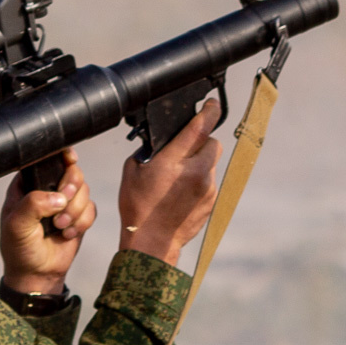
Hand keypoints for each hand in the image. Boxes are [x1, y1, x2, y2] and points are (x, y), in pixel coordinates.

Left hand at [0, 150, 95, 294]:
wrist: (36, 274)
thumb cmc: (19, 249)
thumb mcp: (17, 225)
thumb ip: (33, 205)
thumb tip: (59, 198)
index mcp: (27, 185)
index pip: (44, 159)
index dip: (60, 156)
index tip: (69, 160)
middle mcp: (47, 189)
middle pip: (71, 171)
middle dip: (71, 188)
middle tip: (63, 203)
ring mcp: (64, 202)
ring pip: (84, 189)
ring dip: (75, 210)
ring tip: (60, 226)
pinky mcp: (78, 216)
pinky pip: (91, 208)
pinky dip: (83, 222)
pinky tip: (68, 233)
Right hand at [119, 98, 220, 265]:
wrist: (153, 241)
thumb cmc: (138, 206)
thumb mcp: (133, 171)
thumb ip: (151, 151)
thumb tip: (164, 142)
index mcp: (174, 161)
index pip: (199, 127)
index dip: (208, 111)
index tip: (212, 103)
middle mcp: (196, 172)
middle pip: (212, 142)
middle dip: (201, 142)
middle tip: (185, 151)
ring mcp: (207, 187)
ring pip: (210, 162)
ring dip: (199, 163)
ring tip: (178, 179)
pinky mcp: (212, 200)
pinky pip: (209, 181)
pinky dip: (199, 181)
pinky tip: (181, 194)